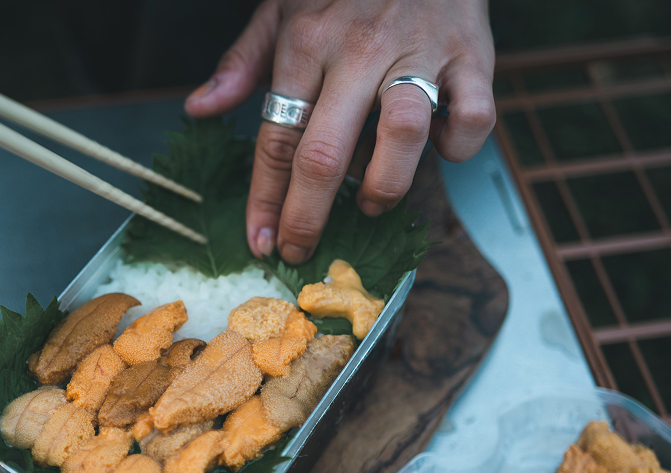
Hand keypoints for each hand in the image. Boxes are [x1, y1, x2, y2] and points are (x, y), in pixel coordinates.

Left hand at [185, 0, 494, 263]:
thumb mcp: (281, 8)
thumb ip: (242, 62)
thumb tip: (198, 108)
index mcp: (306, 43)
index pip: (277, 138)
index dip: (265, 200)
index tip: (260, 242)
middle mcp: (358, 50)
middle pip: (325, 152)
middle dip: (307, 217)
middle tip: (301, 250)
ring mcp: (417, 52)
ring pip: (401, 132)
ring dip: (384, 184)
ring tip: (370, 203)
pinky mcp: (471, 56)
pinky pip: (473, 116)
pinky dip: (459, 146)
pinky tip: (442, 150)